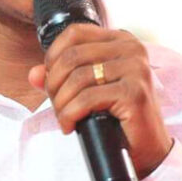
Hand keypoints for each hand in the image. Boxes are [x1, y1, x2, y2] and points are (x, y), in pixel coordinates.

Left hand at [29, 24, 172, 177]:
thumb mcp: (88, 89)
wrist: (148, 147)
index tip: (50, 81)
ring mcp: (136, 69)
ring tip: (64, 117)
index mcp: (121, 40)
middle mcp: (132, 49)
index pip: (74, 33)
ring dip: (62, 102)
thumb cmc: (118, 116)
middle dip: (54, 83)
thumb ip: (61, 77)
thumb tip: (33, 74)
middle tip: (56, 105)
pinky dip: (70, 114)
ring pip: (78, 78)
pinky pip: (87, 98)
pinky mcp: (134, 92)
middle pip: (72, 56)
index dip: (53, 56)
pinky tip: (70, 126)